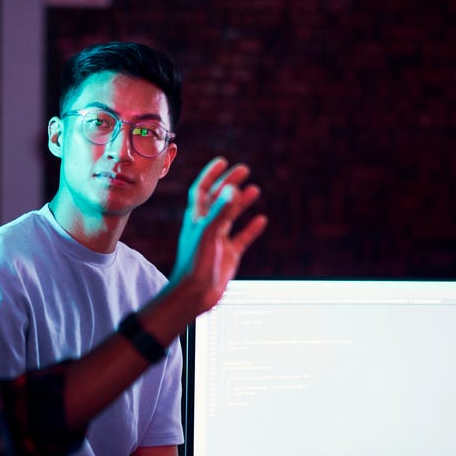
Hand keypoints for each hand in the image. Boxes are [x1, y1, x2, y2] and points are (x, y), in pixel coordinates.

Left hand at [168, 158, 267, 314]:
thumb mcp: (208, 234)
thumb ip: (221, 211)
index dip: (211, 175)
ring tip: (255, 189)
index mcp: (196, 218)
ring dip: (242, 202)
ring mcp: (218, 240)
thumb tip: (233, 189)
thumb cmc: (195, 264)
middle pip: (219, 199)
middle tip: (244, 169)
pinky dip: (251, 229)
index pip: (202, 190)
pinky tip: (261, 220)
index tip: (223, 162)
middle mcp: (206, 226)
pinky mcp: (228, 254)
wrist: (194, 294)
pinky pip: (242, 238)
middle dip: (230, 183)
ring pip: (231, 216)